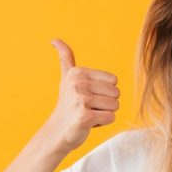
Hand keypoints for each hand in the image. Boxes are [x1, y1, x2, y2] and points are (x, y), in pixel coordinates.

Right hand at [40, 38, 119, 152]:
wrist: (57, 133)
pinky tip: (88, 123)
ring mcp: (80, 99)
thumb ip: (65, 59)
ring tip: (87, 114)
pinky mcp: (84, 116)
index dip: (105, 92)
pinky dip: (102, 123)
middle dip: (106, 104)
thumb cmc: (67, 106)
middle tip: (88, 108)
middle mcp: (78, 83)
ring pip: (115, 106)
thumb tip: (55, 39)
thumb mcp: (67, 79)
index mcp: (78, 73)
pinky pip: (110, 117)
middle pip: (116, 93)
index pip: (114, 80)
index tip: (88, 97)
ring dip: (104, 114)